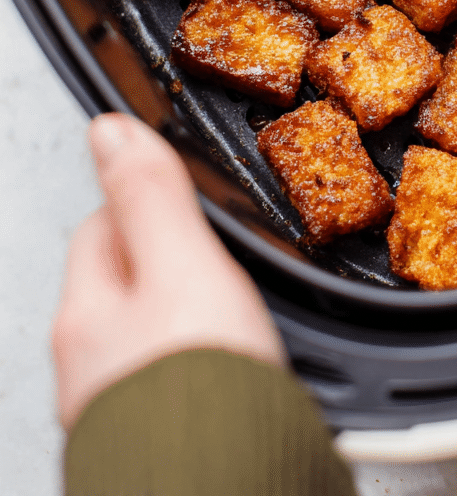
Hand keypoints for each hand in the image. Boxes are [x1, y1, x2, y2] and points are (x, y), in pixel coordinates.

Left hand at [52, 113, 285, 430]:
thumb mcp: (185, 268)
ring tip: (236, 314)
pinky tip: (238, 373)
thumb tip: (110, 130)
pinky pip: (175, 383)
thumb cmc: (200, 393)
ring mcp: (123, 407)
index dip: (149, 199)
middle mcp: (91, 367)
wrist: (225, 493)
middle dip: (169, 263)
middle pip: (125, 284)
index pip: (103, 225)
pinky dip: (203, 368)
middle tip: (221, 254)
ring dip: (188, 320)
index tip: (190, 193)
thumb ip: (152, 198)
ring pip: (150, 337)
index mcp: (86, 315)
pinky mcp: (161, 441)